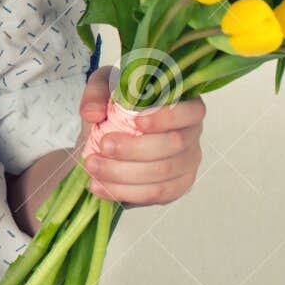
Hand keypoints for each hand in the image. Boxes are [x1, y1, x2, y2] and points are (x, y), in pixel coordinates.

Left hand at [75, 67, 204, 205]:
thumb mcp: (103, 89)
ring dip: (123, 173)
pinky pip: (156, 195)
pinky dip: (126, 192)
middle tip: (102, 146)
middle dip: (133, 149)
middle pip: (173, 146)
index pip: (191, 112)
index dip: (167, 119)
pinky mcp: (176, 186)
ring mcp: (187, 163)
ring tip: (92, 167)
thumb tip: (93, 114)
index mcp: (184, 105)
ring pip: (162, 174)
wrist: (108, 136)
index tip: (136, 122)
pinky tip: (101, 186)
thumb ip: (96, 94)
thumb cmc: (115, 107)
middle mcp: (191, 134)